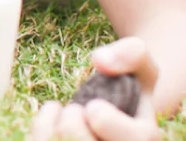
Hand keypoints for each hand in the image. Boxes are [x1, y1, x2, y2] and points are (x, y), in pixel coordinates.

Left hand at [28, 37, 160, 140]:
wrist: (116, 107)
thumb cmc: (128, 85)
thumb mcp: (141, 64)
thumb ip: (132, 54)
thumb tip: (100, 60)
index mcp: (144, 139)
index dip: (109, 124)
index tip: (93, 106)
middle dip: (74, 129)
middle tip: (75, 110)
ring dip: (53, 131)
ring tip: (64, 112)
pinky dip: (40, 129)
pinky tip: (52, 114)